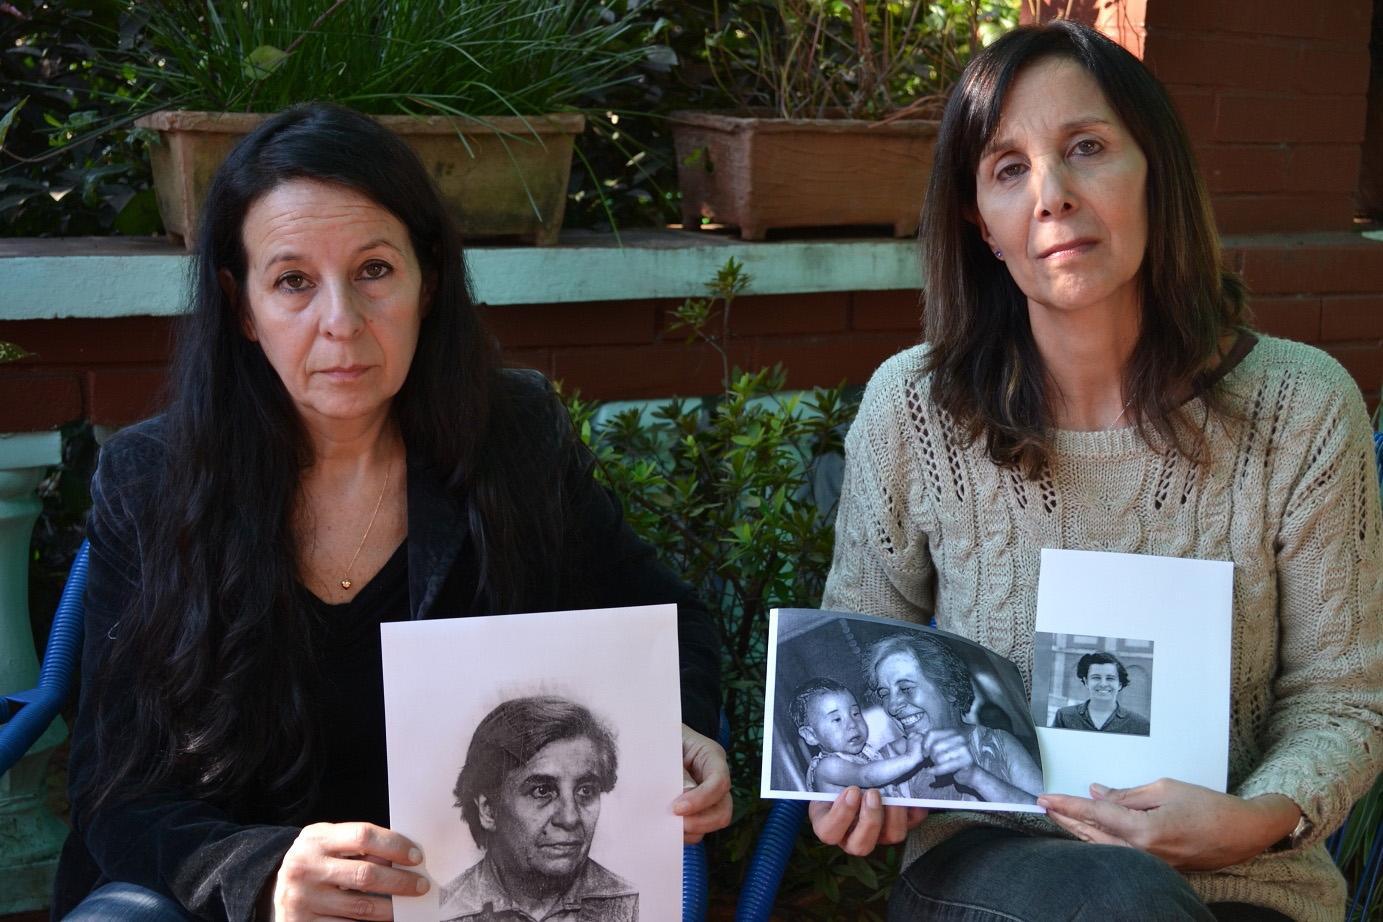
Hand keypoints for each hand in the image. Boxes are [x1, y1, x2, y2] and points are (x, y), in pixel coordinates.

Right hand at [271, 822, 426, 920]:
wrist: (276, 890)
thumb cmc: (314, 863)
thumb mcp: (327, 844)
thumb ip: (357, 845)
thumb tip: (403, 856)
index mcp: (315, 839)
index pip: (363, 836)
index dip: (395, 845)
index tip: (416, 857)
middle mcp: (305, 868)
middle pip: (366, 874)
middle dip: (400, 881)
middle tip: (420, 886)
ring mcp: (302, 899)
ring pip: (362, 907)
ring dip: (391, 908)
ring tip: (406, 905)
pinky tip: (385, 920)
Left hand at [673, 723, 731, 843]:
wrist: (653, 735)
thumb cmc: (661, 737)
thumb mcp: (668, 745)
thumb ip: (676, 769)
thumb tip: (682, 794)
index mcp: (711, 756)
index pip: (718, 781)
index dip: (701, 799)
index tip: (677, 808)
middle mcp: (714, 778)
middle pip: (723, 809)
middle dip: (700, 821)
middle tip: (675, 825)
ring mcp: (708, 796)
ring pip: (712, 822)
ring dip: (692, 830)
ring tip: (667, 829)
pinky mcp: (697, 808)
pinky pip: (699, 829)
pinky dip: (685, 834)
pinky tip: (666, 830)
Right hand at [808, 786, 927, 856]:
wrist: (850, 774)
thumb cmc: (834, 778)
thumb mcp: (827, 779)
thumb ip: (834, 780)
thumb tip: (849, 775)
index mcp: (830, 825)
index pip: (829, 833)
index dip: (841, 815)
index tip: (851, 791)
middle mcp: (853, 836)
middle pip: (861, 846)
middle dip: (870, 820)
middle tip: (873, 793)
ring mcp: (878, 834)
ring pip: (891, 837)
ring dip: (894, 816)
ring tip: (891, 794)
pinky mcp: (898, 825)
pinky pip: (912, 824)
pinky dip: (914, 811)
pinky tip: (911, 796)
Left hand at [921, 728, 976, 780]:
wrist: (968, 773)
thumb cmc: (950, 760)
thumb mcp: (940, 747)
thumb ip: (930, 741)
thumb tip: (915, 736)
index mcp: (952, 731)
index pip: (932, 733)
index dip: (924, 744)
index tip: (924, 753)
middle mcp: (960, 737)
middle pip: (935, 746)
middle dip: (931, 756)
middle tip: (933, 761)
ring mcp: (964, 748)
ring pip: (938, 757)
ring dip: (935, 764)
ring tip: (938, 765)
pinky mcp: (967, 760)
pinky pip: (944, 766)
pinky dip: (936, 771)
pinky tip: (932, 772)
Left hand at [1038, 779, 1300, 870]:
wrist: (1245, 833)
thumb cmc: (1209, 805)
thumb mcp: (1164, 788)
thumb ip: (1126, 794)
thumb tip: (1095, 793)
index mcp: (1144, 830)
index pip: (1094, 816)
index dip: (1066, 806)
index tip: (1042, 798)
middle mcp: (1143, 853)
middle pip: (1091, 836)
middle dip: (1065, 820)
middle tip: (1043, 805)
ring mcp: (1150, 865)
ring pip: (1102, 848)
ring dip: (1078, 832)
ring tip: (1058, 816)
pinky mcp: (1158, 869)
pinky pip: (1119, 855)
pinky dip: (1099, 842)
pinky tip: (1088, 831)